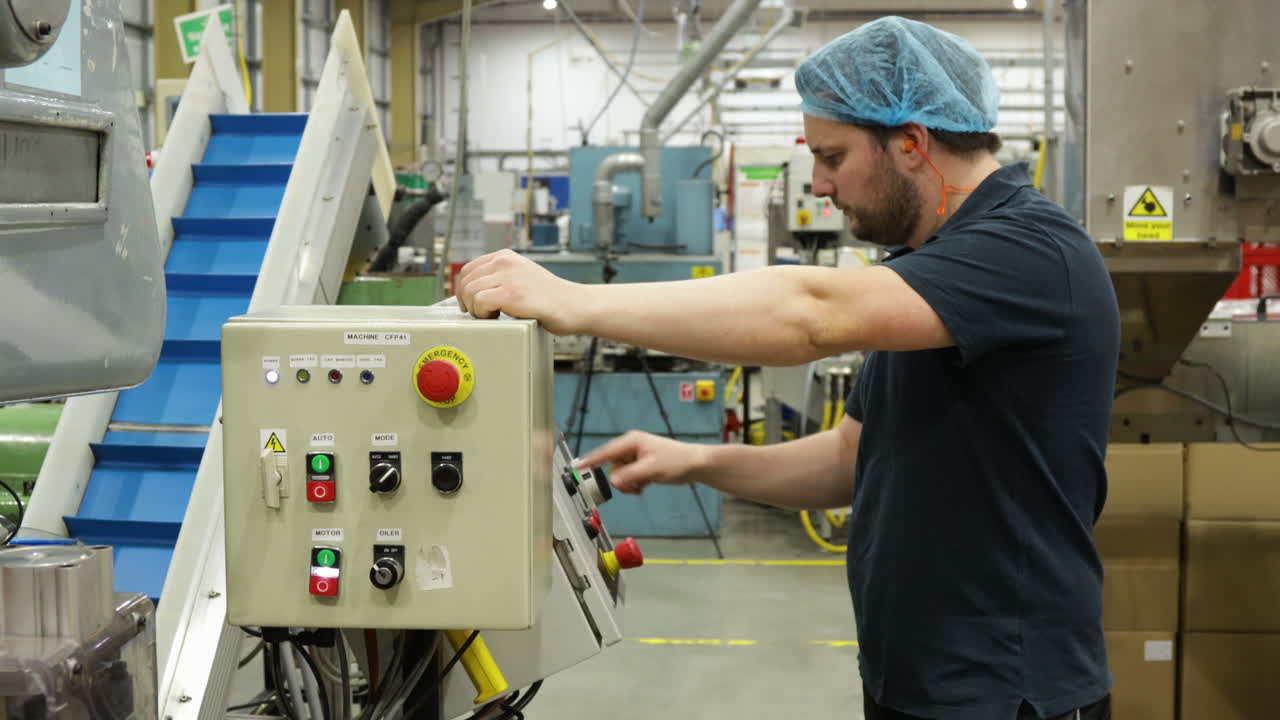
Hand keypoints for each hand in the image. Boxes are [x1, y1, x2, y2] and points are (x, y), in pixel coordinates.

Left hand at [455, 250, 584, 333]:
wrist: (574, 305)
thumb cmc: (551, 298)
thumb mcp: (522, 277)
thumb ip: (501, 279)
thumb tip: (474, 292)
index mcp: (505, 256)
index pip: (468, 269)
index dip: (464, 290)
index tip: (470, 304)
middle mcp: (504, 262)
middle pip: (466, 281)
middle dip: (469, 301)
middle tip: (482, 314)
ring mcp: (507, 276)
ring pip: (470, 292)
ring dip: (476, 310)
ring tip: (493, 316)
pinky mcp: (510, 293)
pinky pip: (479, 302)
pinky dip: (483, 314)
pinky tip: (497, 317)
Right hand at [574, 431, 709, 494]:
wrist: (693, 465)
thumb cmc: (676, 461)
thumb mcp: (651, 470)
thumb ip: (630, 476)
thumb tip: (613, 481)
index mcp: (631, 441)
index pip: (605, 452)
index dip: (590, 460)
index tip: (577, 467)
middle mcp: (630, 447)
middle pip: (612, 468)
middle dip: (622, 480)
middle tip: (635, 487)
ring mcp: (635, 457)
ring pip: (620, 475)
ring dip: (629, 484)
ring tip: (642, 486)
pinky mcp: (639, 465)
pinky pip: (628, 478)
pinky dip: (634, 484)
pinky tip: (645, 485)